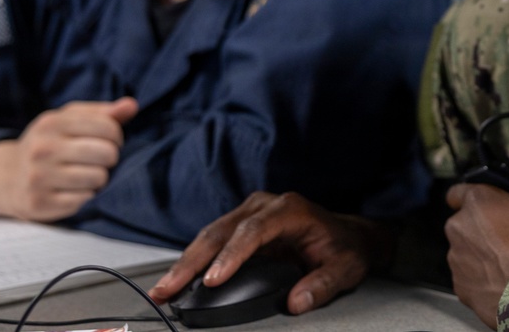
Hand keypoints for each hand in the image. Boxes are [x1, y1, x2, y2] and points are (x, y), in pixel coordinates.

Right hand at [0, 97, 137, 221]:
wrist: (6, 177)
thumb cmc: (49, 144)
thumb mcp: (69, 121)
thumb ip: (103, 113)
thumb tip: (131, 105)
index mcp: (52, 123)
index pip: (107, 127)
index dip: (116, 136)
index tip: (108, 141)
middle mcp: (42, 149)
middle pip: (107, 153)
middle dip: (110, 157)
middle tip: (99, 160)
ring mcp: (39, 177)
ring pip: (98, 178)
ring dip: (100, 178)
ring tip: (87, 174)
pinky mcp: (40, 203)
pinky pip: (85, 200)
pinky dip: (86, 196)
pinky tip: (74, 190)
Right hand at [149, 191, 393, 314]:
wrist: (346, 236)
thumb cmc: (344, 249)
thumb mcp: (346, 268)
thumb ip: (323, 284)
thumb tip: (296, 302)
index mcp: (290, 209)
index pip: (253, 231)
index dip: (230, 256)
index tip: (212, 281)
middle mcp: (265, 205)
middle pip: (221, 231)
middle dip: (192, 262)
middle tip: (168, 289)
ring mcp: (249, 213)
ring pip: (210, 235)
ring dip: (185, 263)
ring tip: (163, 290)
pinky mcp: (240, 226)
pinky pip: (212, 242)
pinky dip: (193, 262)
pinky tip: (178, 282)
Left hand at [445, 168, 508, 328]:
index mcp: (479, 202)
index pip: (458, 192)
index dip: (474, 199)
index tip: (488, 207)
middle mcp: (460, 228)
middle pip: (465, 224)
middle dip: (482, 230)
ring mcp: (458, 260)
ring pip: (466, 253)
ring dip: (481, 256)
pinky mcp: (462, 289)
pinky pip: (469, 280)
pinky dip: (483, 281)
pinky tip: (505, 284)